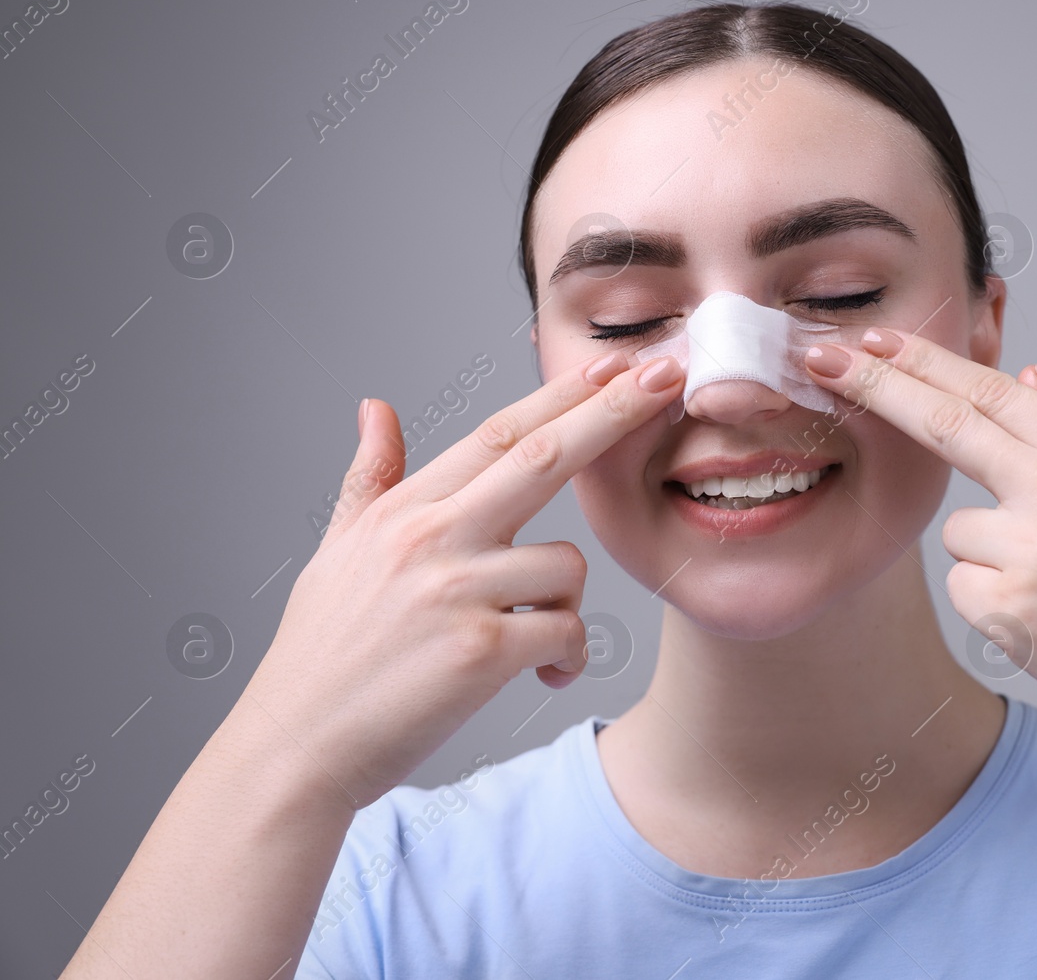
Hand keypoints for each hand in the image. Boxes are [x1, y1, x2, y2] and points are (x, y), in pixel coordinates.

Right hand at [241, 351, 684, 808]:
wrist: (295, 749)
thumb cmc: (322, 656)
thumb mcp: (337, 552)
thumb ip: (368, 478)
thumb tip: (375, 408)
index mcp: (404, 511)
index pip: (498, 435)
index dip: (562, 396)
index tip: (614, 364)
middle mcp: (431, 539)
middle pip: (543, 456)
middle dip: (612, 412)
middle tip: (665, 378)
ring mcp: (456, 592)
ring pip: (568, 565)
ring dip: (568, 604)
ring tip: (533, 640)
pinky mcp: (481, 651)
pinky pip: (567, 631)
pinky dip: (568, 655)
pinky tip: (541, 674)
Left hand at [802, 329, 1036, 766]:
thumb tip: (1031, 378)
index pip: (995, 392)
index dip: (928, 362)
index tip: (877, 339)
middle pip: (947, 423)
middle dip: (877, 385)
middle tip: (821, 358)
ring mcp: (1031, 549)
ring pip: (960, 532)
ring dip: (988, 557)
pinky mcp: (1005, 608)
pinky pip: (964, 587)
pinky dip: (991, 605)